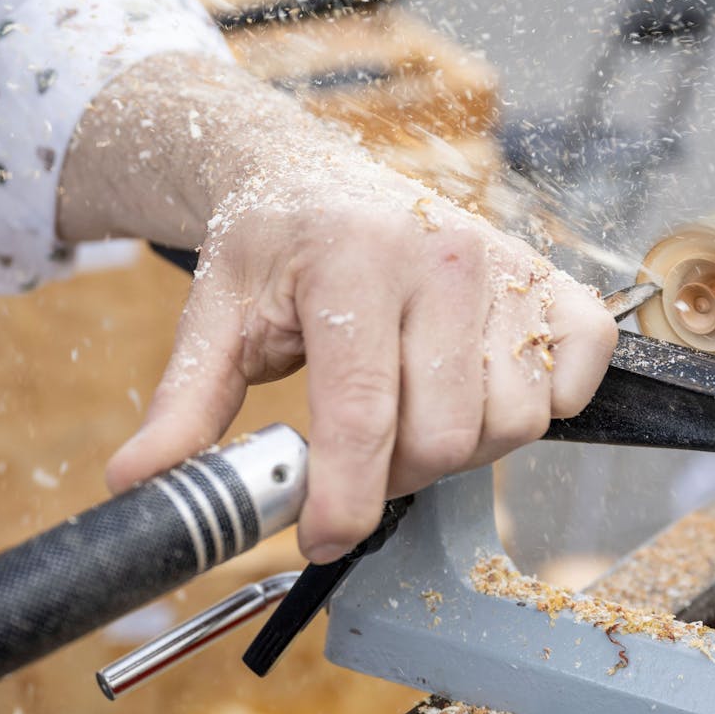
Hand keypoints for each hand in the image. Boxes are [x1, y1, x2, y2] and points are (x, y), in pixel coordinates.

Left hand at [103, 166, 616, 563]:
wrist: (319, 176)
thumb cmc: (271, 248)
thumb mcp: (215, 317)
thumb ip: (183, 406)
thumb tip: (136, 484)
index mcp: (354, 262)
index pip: (363, 415)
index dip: (343, 500)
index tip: (319, 536)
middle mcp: (444, 257)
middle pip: (448, 436)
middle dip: (397, 475)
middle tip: (361, 457)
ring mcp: (507, 265)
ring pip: (515, 422)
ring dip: (464, 445)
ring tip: (414, 415)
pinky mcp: (551, 279)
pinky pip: (577, 380)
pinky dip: (543, 405)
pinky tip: (481, 386)